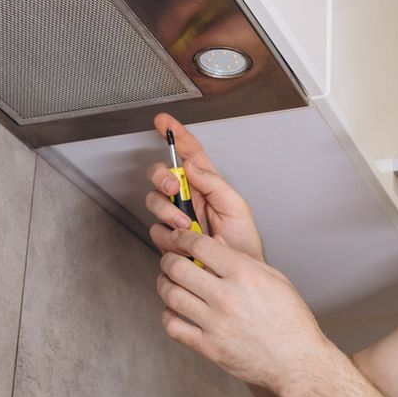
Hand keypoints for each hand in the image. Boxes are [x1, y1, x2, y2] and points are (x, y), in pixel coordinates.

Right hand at [144, 113, 264, 261]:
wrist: (236, 274)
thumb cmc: (242, 243)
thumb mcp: (236, 207)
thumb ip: (214, 183)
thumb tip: (192, 165)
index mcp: (207, 184)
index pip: (189, 153)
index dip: (175, 135)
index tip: (164, 122)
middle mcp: (189, 198)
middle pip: (162, 176)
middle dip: (162, 178)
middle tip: (173, 189)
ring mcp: (177, 218)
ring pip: (154, 202)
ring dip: (168, 212)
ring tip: (187, 226)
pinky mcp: (170, 239)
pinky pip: (156, 230)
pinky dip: (167, 235)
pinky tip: (183, 241)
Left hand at [151, 222, 329, 391]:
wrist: (297, 362)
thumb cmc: (290, 320)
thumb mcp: (274, 279)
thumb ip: (242, 260)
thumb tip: (215, 242)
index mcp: (245, 275)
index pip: (199, 246)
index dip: (183, 238)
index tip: (180, 239)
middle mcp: (227, 297)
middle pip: (177, 268)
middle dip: (168, 260)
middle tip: (171, 261)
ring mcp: (216, 324)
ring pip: (171, 295)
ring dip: (164, 285)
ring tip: (169, 283)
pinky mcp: (209, 347)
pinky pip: (173, 327)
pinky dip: (168, 316)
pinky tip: (175, 311)